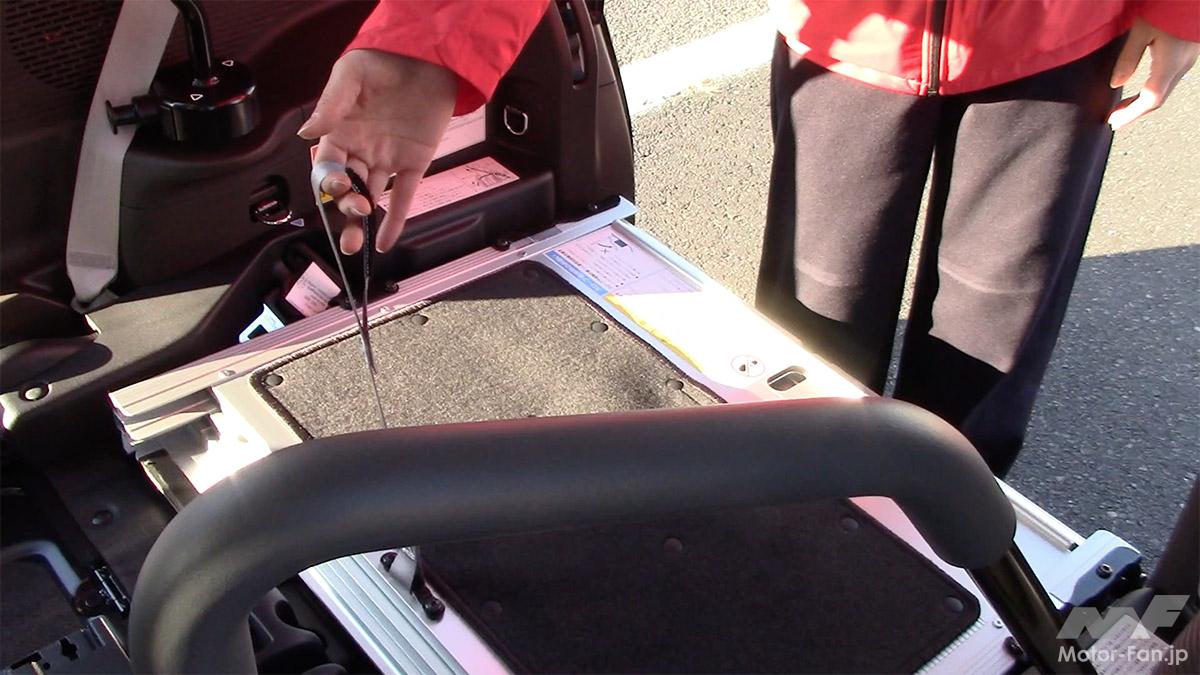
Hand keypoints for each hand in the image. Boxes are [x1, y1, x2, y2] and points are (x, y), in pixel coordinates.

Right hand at [298, 50, 456, 252]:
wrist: (427, 57)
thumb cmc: (383, 60)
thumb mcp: (351, 74)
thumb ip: (330, 104)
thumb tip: (307, 133)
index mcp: (340, 132)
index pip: (326, 166)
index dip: (329, 180)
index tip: (338, 185)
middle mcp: (361, 150)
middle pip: (346, 189)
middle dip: (345, 207)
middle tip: (355, 212)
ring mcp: (387, 159)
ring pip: (370, 197)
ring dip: (361, 221)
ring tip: (356, 244)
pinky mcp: (414, 163)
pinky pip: (403, 196)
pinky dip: (395, 220)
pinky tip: (384, 242)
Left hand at [1108, 18, 1199, 130]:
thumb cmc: (1167, 7)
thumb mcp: (1141, 30)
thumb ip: (1128, 58)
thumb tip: (1116, 84)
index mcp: (1171, 63)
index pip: (1151, 99)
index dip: (1131, 114)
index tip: (1114, 122)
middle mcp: (1182, 65)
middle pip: (1158, 99)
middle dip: (1134, 113)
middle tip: (1114, 119)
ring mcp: (1187, 61)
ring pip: (1165, 91)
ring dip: (1142, 103)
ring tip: (1121, 109)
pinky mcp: (1187, 56)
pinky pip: (1169, 82)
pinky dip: (1151, 92)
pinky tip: (1138, 92)